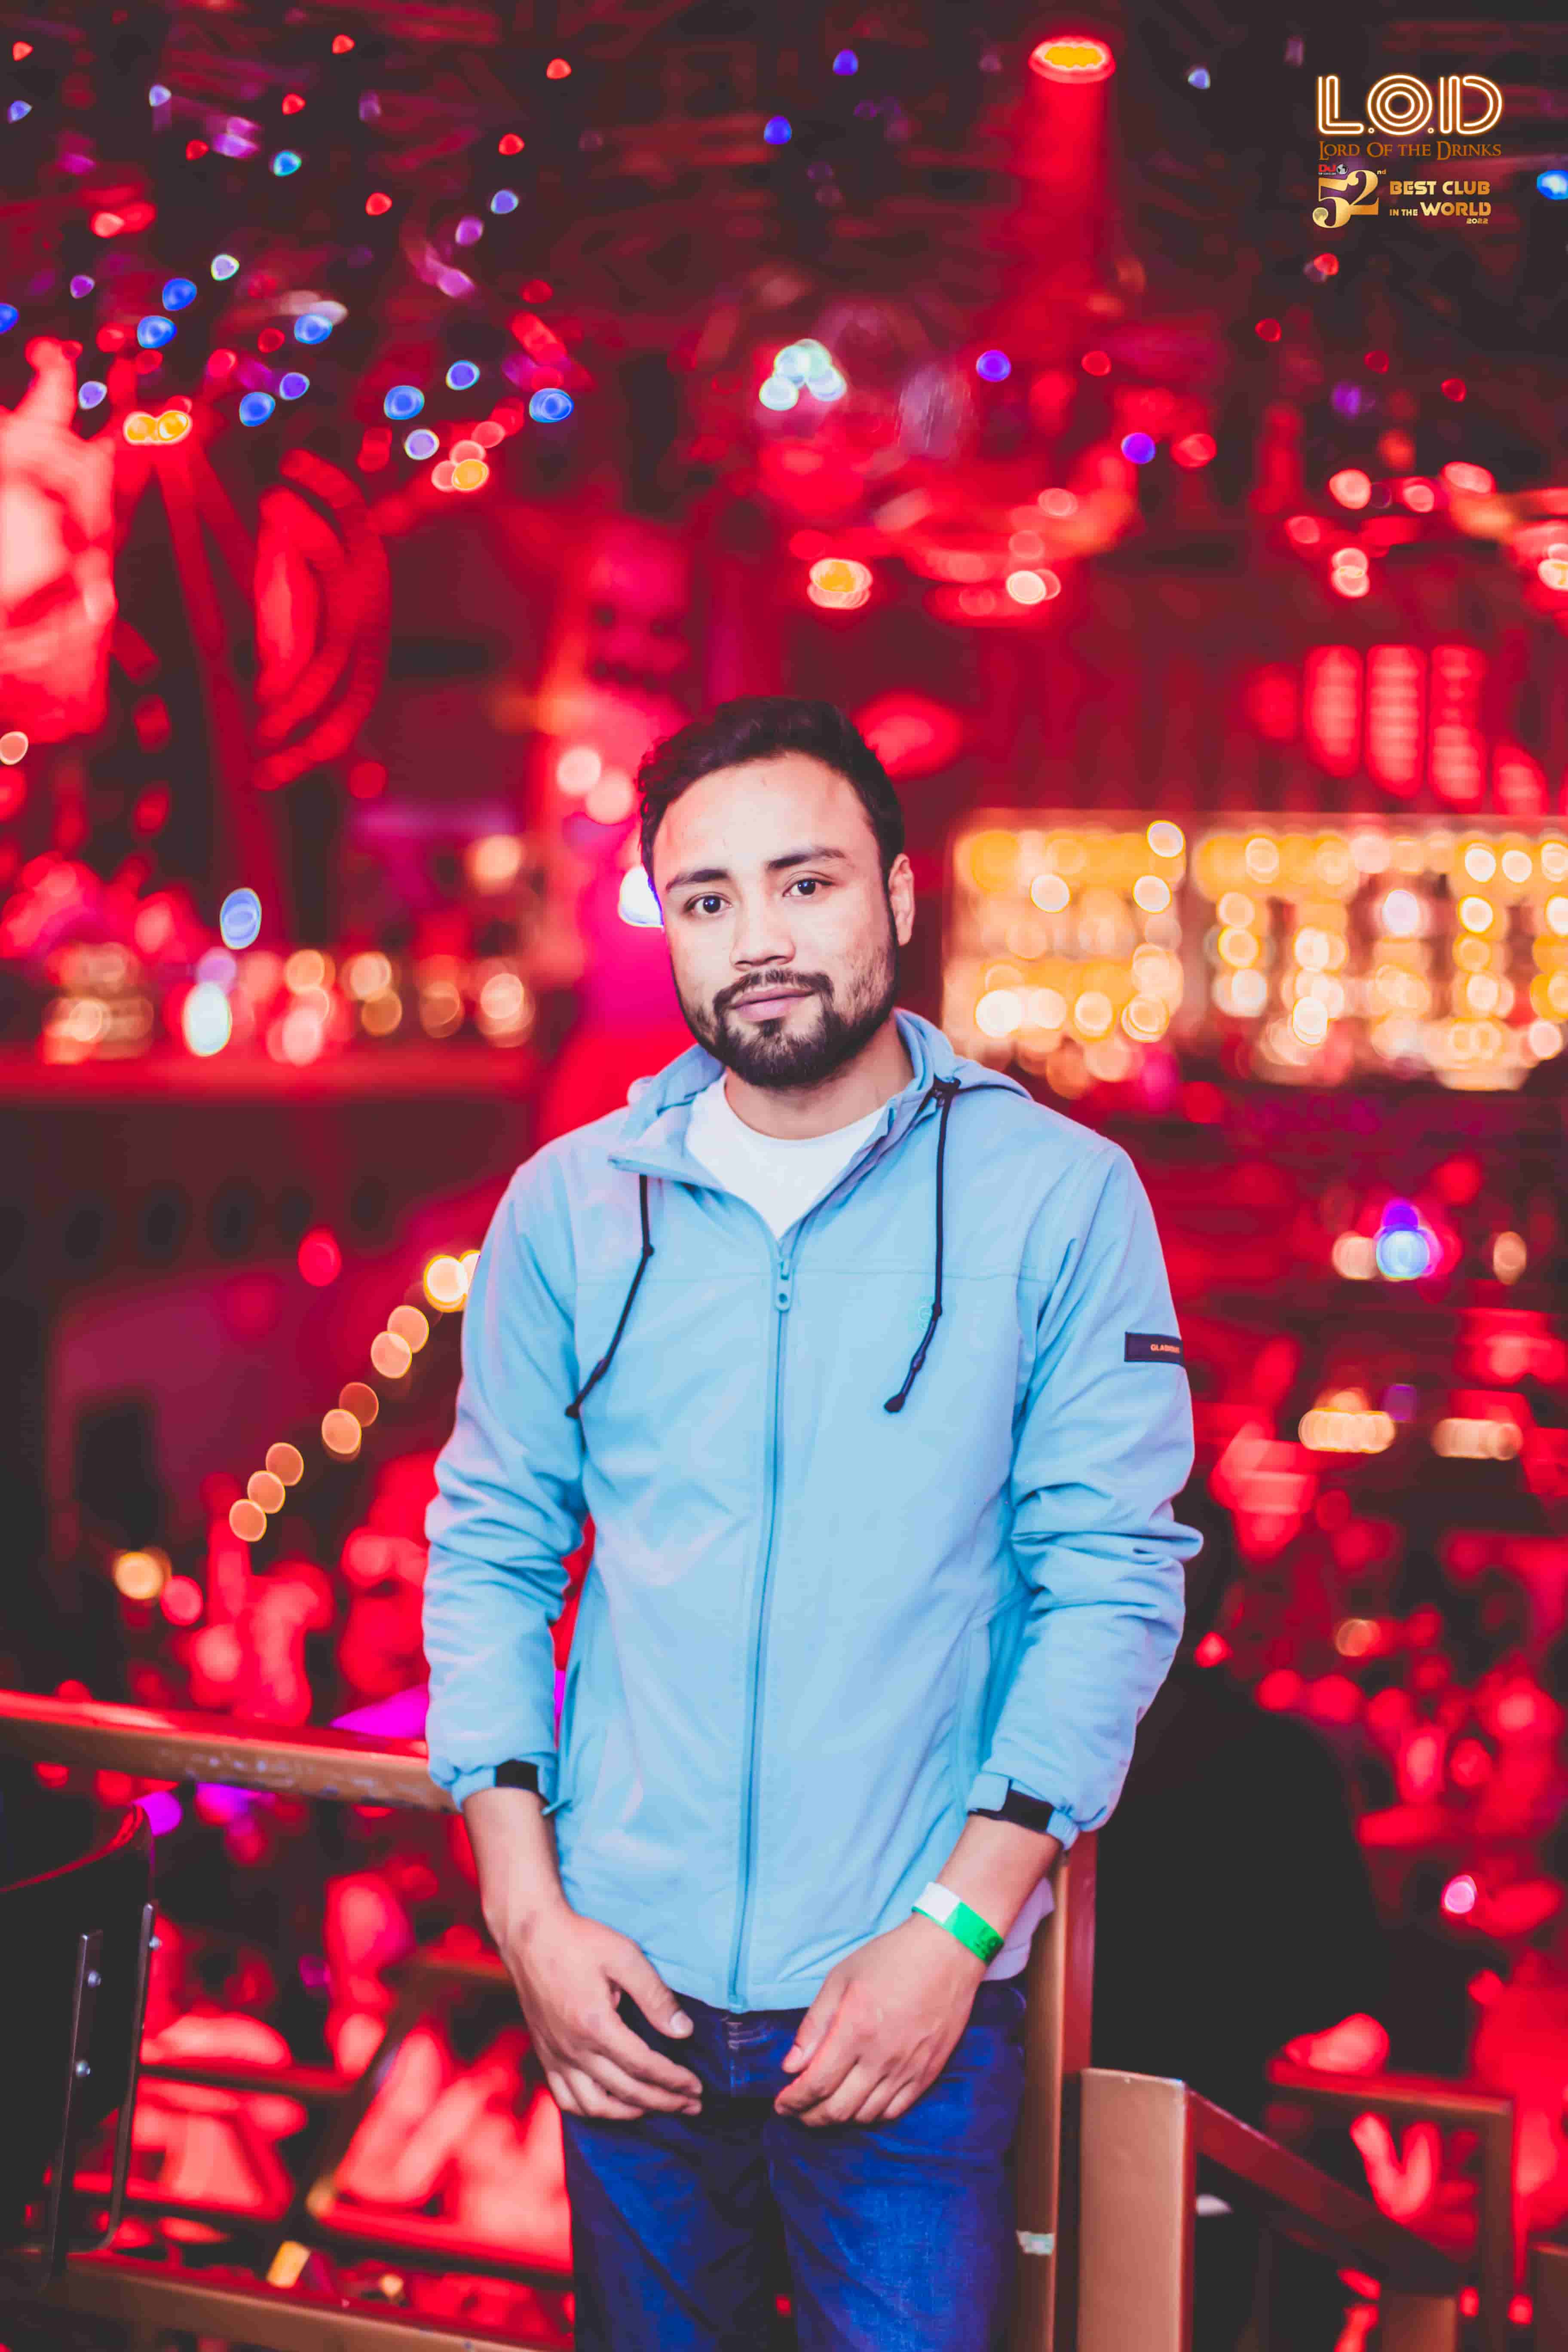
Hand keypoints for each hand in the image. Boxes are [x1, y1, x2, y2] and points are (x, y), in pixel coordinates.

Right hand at [495, 1899, 704, 2121]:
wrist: (529, 1935)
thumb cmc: (579, 1940)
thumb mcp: (624, 1956)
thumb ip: (655, 1996)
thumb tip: (684, 2031)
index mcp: (595, 2026)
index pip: (643, 2066)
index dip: (674, 2081)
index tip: (696, 2088)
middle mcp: (573, 2049)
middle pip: (626, 2091)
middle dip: (664, 2102)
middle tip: (691, 2105)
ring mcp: (556, 2056)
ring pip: (595, 2106)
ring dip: (631, 2112)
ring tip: (656, 2107)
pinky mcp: (545, 2054)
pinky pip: (567, 2099)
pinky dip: (592, 2110)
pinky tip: (611, 2105)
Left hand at [773, 1913, 985, 2127]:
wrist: (947, 1952)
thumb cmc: (890, 1959)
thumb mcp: (841, 1979)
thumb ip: (814, 2025)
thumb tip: (791, 2067)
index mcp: (855, 2029)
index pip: (817, 2083)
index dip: (794, 2101)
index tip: (781, 2105)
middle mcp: (881, 2056)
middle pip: (838, 2109)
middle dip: (810, 2117)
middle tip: (797, 2112)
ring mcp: (908, 2068)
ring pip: (865, 2115)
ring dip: (839, 2118)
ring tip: (824, 2108)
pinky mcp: (928, 2073)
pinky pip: (894, 2111)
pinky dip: (871, 2115)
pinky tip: (859, 2104)